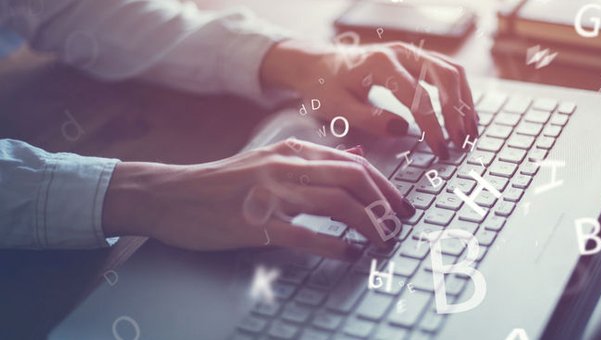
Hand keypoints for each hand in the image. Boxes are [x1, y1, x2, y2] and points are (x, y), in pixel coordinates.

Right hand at [102, 140, 414, 258]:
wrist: (172, 194)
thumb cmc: (223, 183)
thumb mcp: (271, 161)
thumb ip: (315, 162)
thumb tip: (358, 159)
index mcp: (293, 152)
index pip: (354, 164)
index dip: (384, 186)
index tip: (401, 206)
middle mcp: (286, 167)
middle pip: (353, 180)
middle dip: (385, 203)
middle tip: (400, 224)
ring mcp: (271, 194)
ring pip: (336, 204)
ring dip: (367, 224)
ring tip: (383, 241)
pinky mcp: (255, 222)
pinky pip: (304, 233)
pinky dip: (333, 244)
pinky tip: (349, 253)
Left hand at [260, 39, 478, 158]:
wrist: (318, 65)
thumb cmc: (325, 88)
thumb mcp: (337, 108)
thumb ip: (369, 119)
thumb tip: (403, 129)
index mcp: (380, 64)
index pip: (418, 97)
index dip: (433, 126)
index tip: (440, 150)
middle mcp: (401, 52)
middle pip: (445, 78)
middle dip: (457, 113)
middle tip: (461, 143)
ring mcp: (412, 52)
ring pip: (452, 71)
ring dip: (466, 102)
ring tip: (470, 132)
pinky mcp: (417, 58)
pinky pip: (448, 71)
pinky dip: (461, 93)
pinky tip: (464, 117)